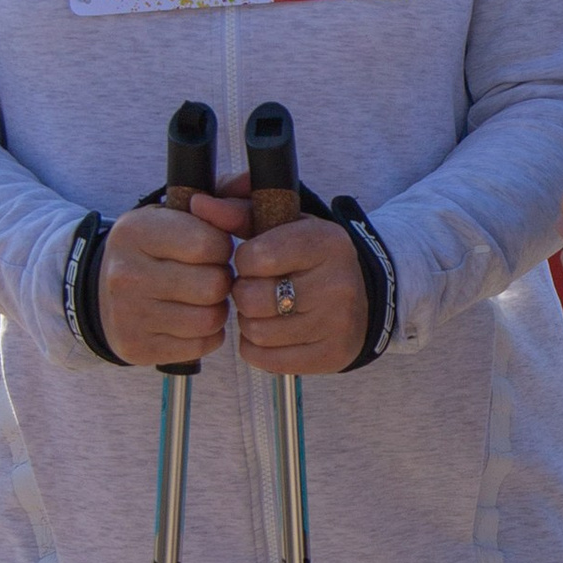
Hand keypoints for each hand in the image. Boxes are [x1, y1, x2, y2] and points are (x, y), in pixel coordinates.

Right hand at [97, 193, 236, 367]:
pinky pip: (201, 345)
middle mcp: (126, 274)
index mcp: (136, 231)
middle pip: (213, 285)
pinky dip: (206, 335)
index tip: (212, 248)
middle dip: (221, 280)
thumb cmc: (153, 249)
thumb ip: (219, 195)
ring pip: (210, 318)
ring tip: (201, 298)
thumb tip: (251, 182)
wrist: (102, 293)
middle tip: (209, 275)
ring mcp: (129, 315)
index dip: (222, 247)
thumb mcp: (175, 212)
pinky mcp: (138, 347)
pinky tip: (190, 320)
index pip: (208, 244)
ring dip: (216, 309)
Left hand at [212, 172, 369, 377]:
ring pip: (256, 331)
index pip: (255, 257)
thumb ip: (240, 210)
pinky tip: (271, 332)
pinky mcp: (330, 356)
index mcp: (326, 242)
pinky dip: (257, 347)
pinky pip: (264, 358)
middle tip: (257, 289)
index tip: (255, 261)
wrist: (363, 299)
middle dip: (244, 294)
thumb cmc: (311, 259)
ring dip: (250, 321)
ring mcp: (337, 324)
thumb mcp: (285, 225)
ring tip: (265, 310)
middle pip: (252, 299)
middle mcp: (337, 283)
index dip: (243, 261)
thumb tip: (198, 203)